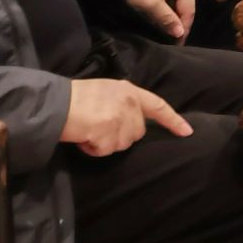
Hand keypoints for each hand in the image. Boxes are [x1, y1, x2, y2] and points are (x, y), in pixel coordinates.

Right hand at [60, 78, 190, 157]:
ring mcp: (120, 118)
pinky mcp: (108, 132)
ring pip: (121, 145)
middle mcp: (129, 103)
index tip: (187, 132)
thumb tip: (133, 122)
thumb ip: (123, 104)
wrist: (54, 103)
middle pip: (136, 133)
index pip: (158, 106)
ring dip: (104, 143)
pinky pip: (104, 151)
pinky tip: (83, 136)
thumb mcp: (106, 92)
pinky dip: (92, 149)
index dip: (173, 120)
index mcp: (130, 91)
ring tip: (88, 129)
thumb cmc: (76, 98)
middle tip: (97, 127)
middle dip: (119, 136)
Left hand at [125, 0, 194, 39]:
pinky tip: (163, 21)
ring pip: (177, 5)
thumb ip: (168, 19)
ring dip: (173, 19)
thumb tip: (180, 34)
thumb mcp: (152, 4)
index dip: (184, 27)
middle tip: (173, 41)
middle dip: (179, 24)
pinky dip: (167, 12)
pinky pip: (170, 1)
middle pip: (184, 7)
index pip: (189, 9)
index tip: (178, 43)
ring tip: (168, 33)